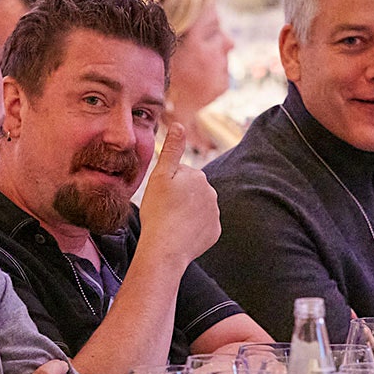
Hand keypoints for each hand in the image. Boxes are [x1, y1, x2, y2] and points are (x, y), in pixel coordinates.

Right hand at [134, 123, 220, 265]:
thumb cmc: (158, 211)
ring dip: (185, 213)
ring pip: (196, 208)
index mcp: (198, 176)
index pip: (180, 175)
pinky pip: (201, 227)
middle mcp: (211, 192)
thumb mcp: (160, 176)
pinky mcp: (214, 232)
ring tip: (170, 223)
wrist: (166, 248)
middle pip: (190, 191)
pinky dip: (191, 229)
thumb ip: (171, 149)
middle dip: (178, 198)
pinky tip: (179, 234)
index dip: (166, 185)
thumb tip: (178, 124)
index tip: (159, 198)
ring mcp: (215, 213)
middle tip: (163, 211)